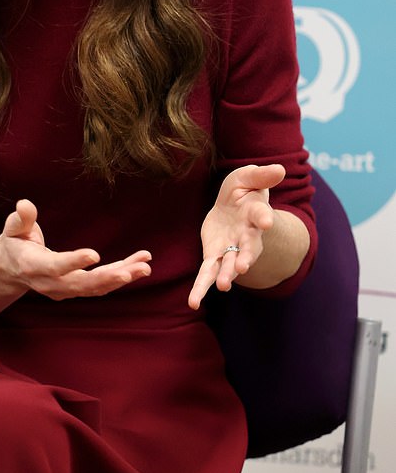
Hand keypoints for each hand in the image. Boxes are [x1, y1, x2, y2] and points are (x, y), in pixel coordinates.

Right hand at [0, 199, 151, 299]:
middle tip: (133, 270)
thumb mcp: (13, 229)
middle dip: (108, 278)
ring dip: (121, 277)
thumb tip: (25, 204)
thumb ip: (21, 218)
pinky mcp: (75, 290)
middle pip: (81, 284)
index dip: (73, 262)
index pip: (55, 266)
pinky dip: (120, 276)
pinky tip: (139, 265)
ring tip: (144, 267)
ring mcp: (64, 290)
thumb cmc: (14, 243)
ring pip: (95, 288)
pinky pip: (100, 286)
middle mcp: (50, 283)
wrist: (10, 270)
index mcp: (33, 266)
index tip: (94, 254)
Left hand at [188, 164, 284, 309]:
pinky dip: (201, 288)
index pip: (262, 215)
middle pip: (249, 248)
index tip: (267, 222)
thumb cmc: (242, 192)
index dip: (265, 218)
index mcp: (256, 214)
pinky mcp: (214, 256)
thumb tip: (280, 169)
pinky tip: (193, 303)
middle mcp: (247, 236)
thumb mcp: (247, 178)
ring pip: (230, 265)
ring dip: (227, 275)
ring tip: (224, 286)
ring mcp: (231, 249)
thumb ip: (261, 175)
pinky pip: (208, 274)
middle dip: (247, 257)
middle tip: (244, 266)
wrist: (231, 208)